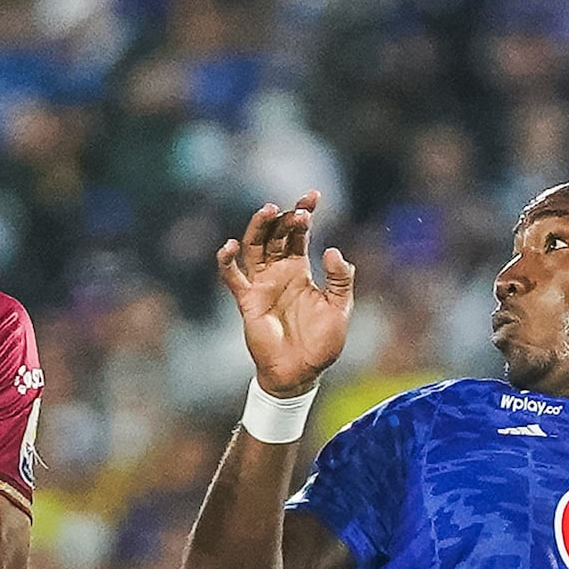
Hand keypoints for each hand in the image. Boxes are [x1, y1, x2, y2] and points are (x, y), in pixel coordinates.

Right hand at [217, 192, 353, 397]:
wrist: (301, 373)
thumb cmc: (321, 344)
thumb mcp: (340, 308)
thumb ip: (341, 279)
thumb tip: (332, 250)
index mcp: (300, 271)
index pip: (298, 234)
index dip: (304, 212)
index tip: (313, 195)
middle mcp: (278, 273)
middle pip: (276, 235)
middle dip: (285, 218)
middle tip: (298, 209)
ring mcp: (262, 285)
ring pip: (255, 247)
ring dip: (259, 228)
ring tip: (269, 210)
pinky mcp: (248, 301)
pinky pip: (233, 277)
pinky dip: (227, 261)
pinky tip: (229, 246)